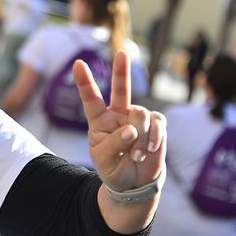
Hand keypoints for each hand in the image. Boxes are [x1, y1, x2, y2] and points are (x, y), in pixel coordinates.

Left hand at [75, 51, 165, 191]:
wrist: (134, 182)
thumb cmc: (113, 168)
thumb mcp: (104, 160)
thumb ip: (114, 144)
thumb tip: (131, 129)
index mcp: (100, 120)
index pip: (91, 99)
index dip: (85, 82)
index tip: (78, 64)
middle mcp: (119, 114)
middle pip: (121, 89)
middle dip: (121, 71)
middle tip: (122, 53)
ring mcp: (138, 117)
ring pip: (141, 115)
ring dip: (140, 138)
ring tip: (135, 155)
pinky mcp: (156, 124)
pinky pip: (157, 122)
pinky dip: (154, 137)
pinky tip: (150, 150)